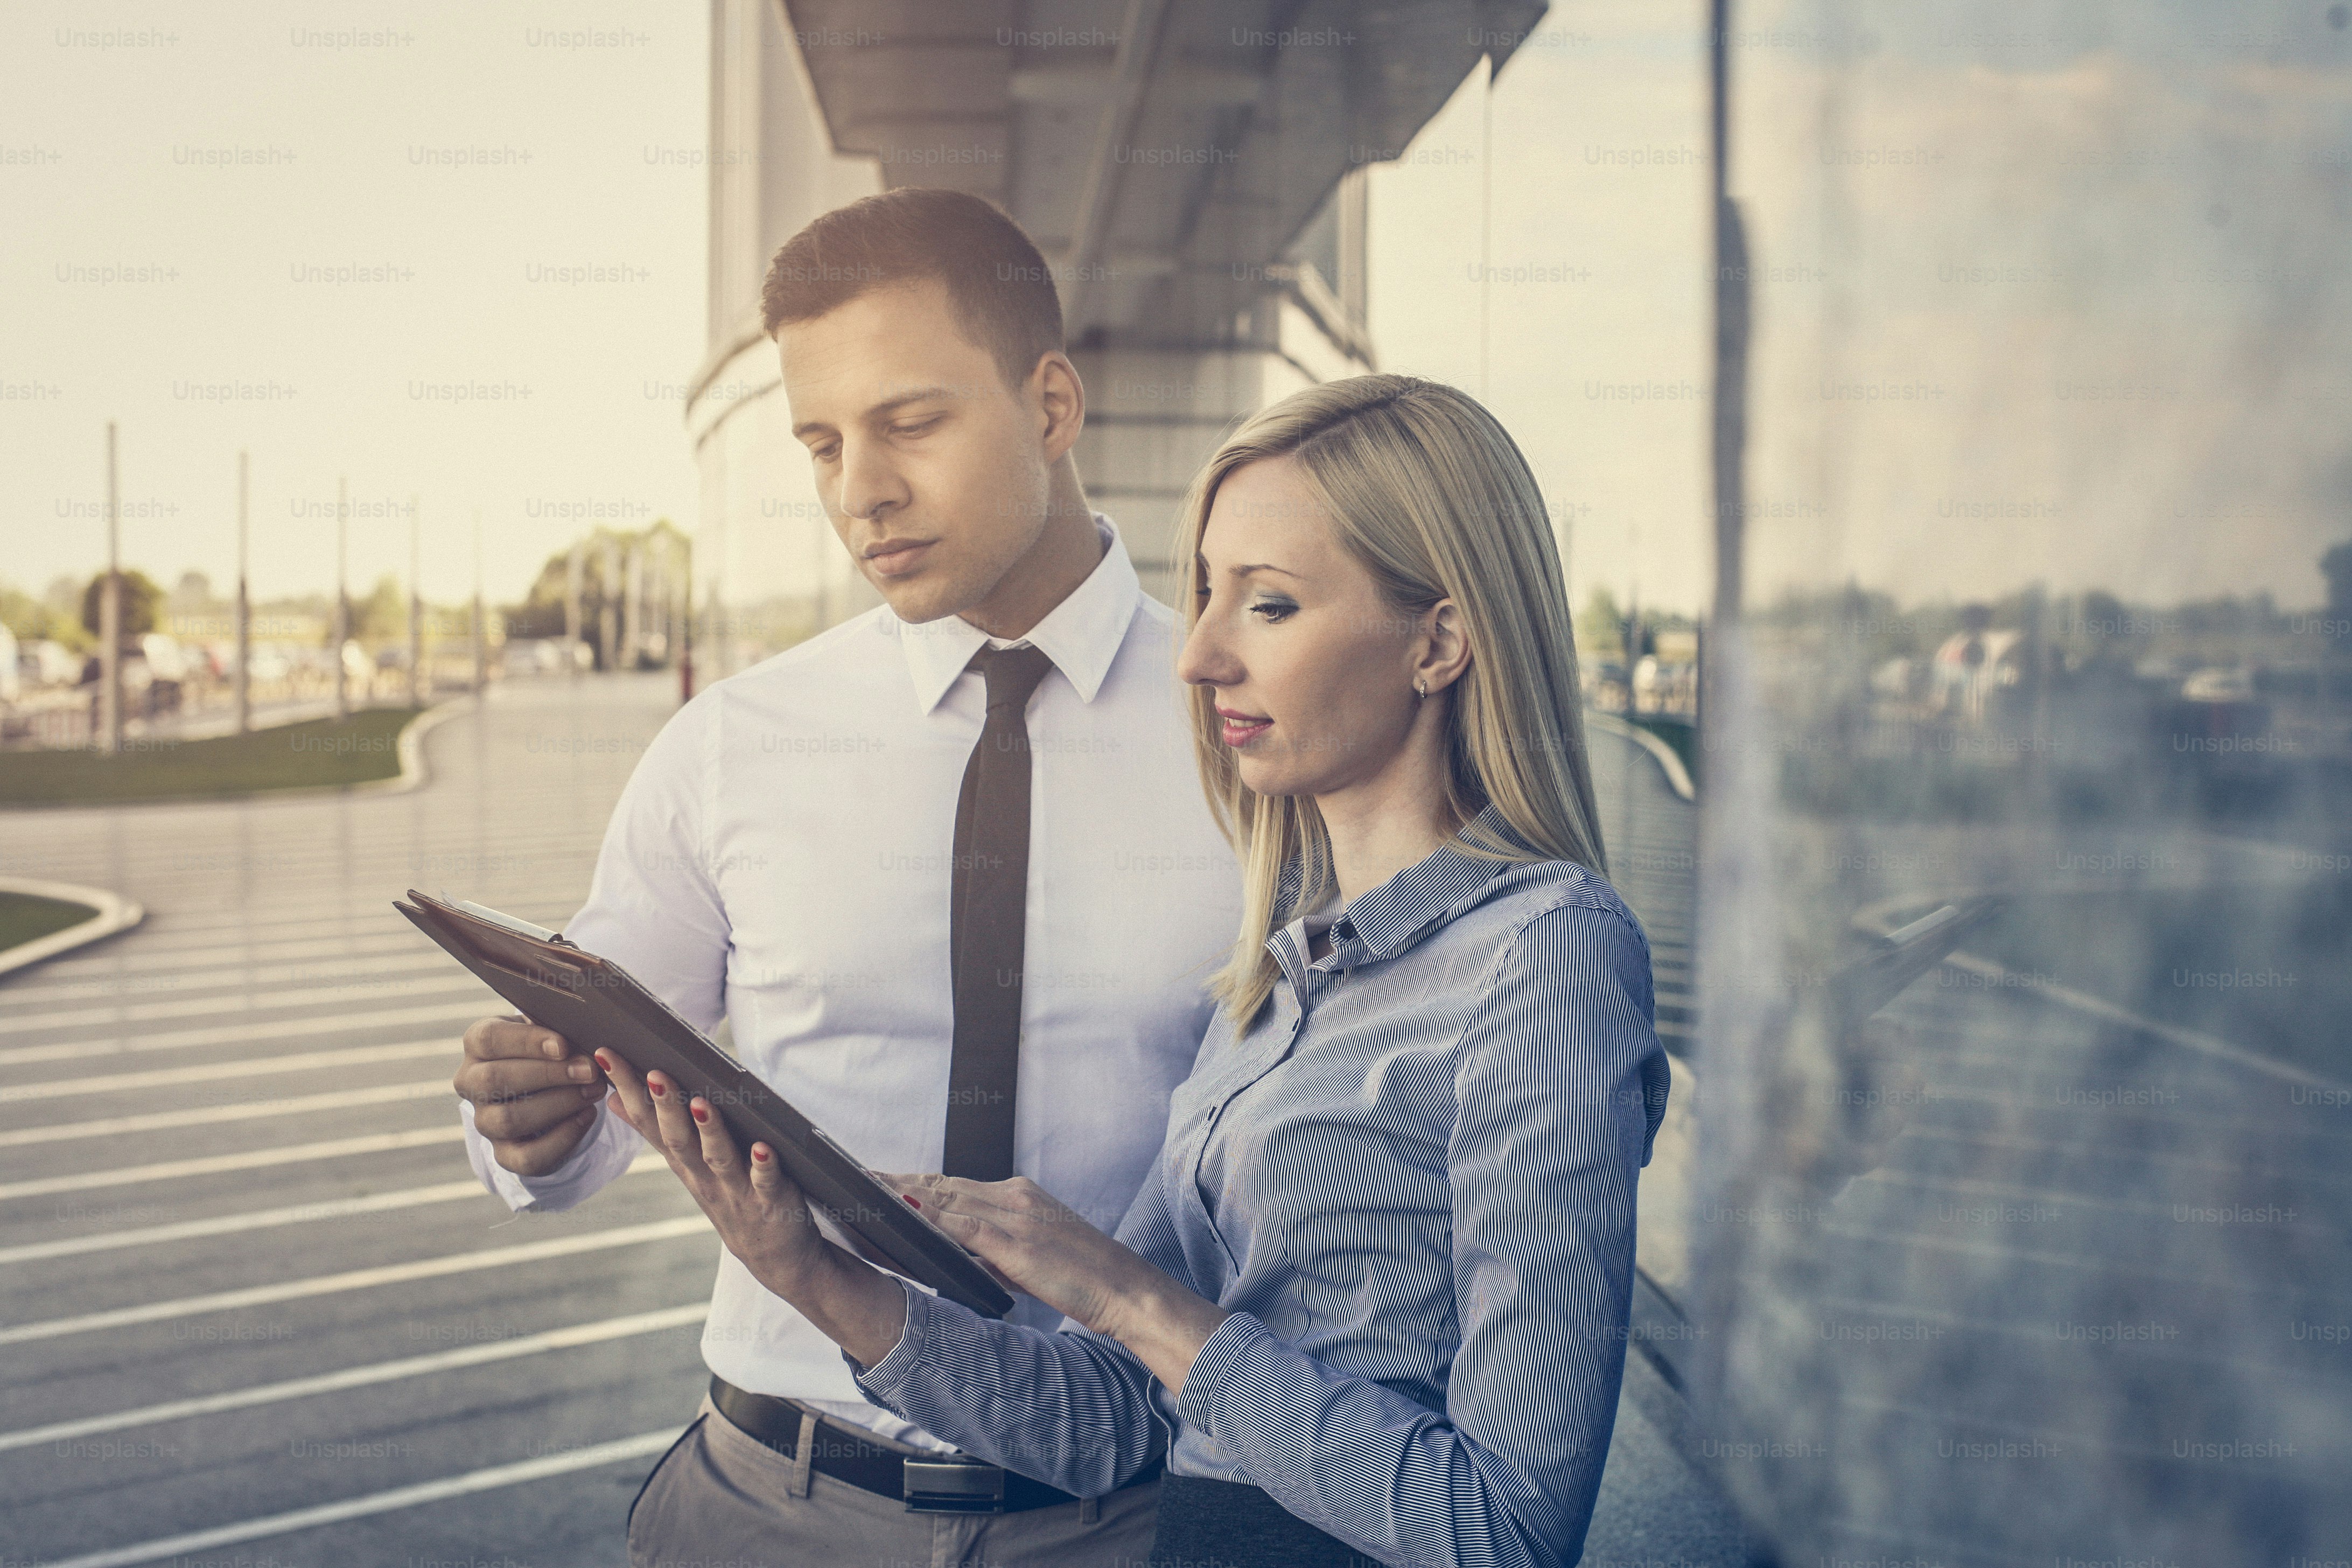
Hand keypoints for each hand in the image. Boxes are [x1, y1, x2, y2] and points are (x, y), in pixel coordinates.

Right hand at [452, 1015, 605, 1174]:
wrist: (548, 1090)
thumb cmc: (551, 1050)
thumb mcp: (550, 1031)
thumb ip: (559, 1027)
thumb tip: (586, 1027)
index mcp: (478, 1044)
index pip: (488, 1038)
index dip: (526, 1042)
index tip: (563, 1045)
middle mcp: (472, 1083)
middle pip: (495, 1079)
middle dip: (548, 1075)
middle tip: (590, 1070)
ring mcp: (485, 1121)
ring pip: (509, 1119)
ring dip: (558, 1104)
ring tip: (593, 1091)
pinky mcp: (504, 1154)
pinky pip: (527, 1156)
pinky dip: (562, 1138)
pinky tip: (586, 1116)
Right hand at [598, 1049, 907, 1366]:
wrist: (773, 1256)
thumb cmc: (729, 1197)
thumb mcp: (687, 1167)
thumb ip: (656, 1133)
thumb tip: (615, 1098)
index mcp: (684, 1163)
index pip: (649, 1122)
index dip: (628, 1089)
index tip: (605, 1054)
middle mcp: (704, 1177)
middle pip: (679, 1139)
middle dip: (665, 1106)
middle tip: (654, 1073)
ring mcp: (736, 1190)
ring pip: (718, 1158)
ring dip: (710, 1131)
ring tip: (703, 1103)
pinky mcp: (771, 1201)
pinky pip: (767, 1182)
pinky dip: (764, 1165)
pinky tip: (765, 1147)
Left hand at [884, 1174, 1227, 1392]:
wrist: (1127, 1290)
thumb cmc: (1084, 1278)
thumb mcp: (1030, 1257)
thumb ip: (993, 1249)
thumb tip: (954, 1250)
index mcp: (1018, 1197)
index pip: (954, 1185)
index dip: (914, 1182)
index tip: (880, 1180)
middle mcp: (1014, 1197)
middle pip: (943, 1184)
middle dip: (898, 1180)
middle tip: (857, 1176)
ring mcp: (1015, 1216)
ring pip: (947, 1196)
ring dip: (904, 1192)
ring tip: (866, 1189)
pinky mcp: (1018, 1242)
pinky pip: (965, 1226)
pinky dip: (932, 1217)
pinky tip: (906, 1214)